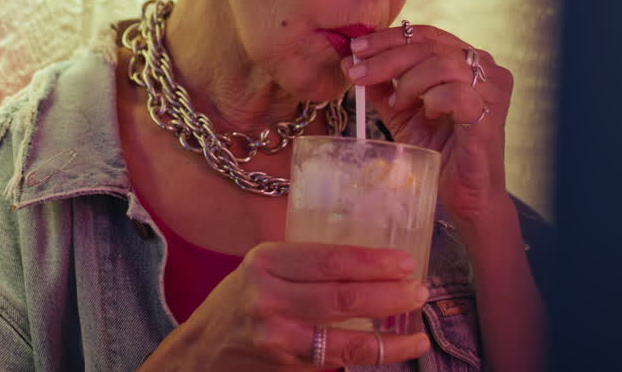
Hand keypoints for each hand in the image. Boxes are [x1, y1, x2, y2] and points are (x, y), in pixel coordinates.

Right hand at [140, 243, 429, 369]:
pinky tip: (396, 350)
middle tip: (419, 291)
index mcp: (266, 262)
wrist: (202, 351)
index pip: (330, 259)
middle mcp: (269, 298)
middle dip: (389, 295)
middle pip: (342, 297)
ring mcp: (276, 338)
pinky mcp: (286, 368)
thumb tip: (373, 262)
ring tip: (417, 329)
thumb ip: (306, 264)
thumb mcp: (263, 269)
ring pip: (345, 341)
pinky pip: (338, 363)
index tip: (405, 262)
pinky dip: (372, 357)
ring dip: (389, 337)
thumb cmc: (240, 302)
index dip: (373, 261)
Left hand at [345, 24, 512, 225]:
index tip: (356, 49)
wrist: (460, 193)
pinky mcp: (491, 116)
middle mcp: (485, 68)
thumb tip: (352, 62)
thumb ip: (382, 85)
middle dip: (387, 57)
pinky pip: (457, 94)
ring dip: (411, 82)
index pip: (425, 35)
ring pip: (444, 64)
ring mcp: (492, 90)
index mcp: (465, 60)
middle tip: (359, 73)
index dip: (389, 38)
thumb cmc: (437, 148)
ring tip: (398, 104)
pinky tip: (426, 113)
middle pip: (431, 46)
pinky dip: (433, 100)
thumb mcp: (401, 110)